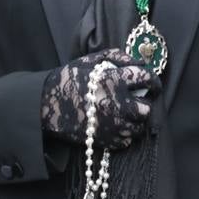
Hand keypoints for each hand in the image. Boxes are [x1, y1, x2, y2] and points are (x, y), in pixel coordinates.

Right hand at [41, 49, 159, 149]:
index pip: (147, 79)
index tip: (153, 84)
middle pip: (146, 109)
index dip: (154, 81)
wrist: (44, 104)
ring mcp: (110, 124)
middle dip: (145, 105)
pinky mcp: (102, 140)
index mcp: (115, 80)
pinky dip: (125, 135)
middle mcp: (116, 103)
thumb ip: (117, 56)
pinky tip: (117, 126)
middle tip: (139, 102)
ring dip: (136, 121)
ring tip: (128, 115)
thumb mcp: (91, 60)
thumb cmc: (69, 79)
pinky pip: (125, 141)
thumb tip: (138, 60)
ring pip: (138, 128)